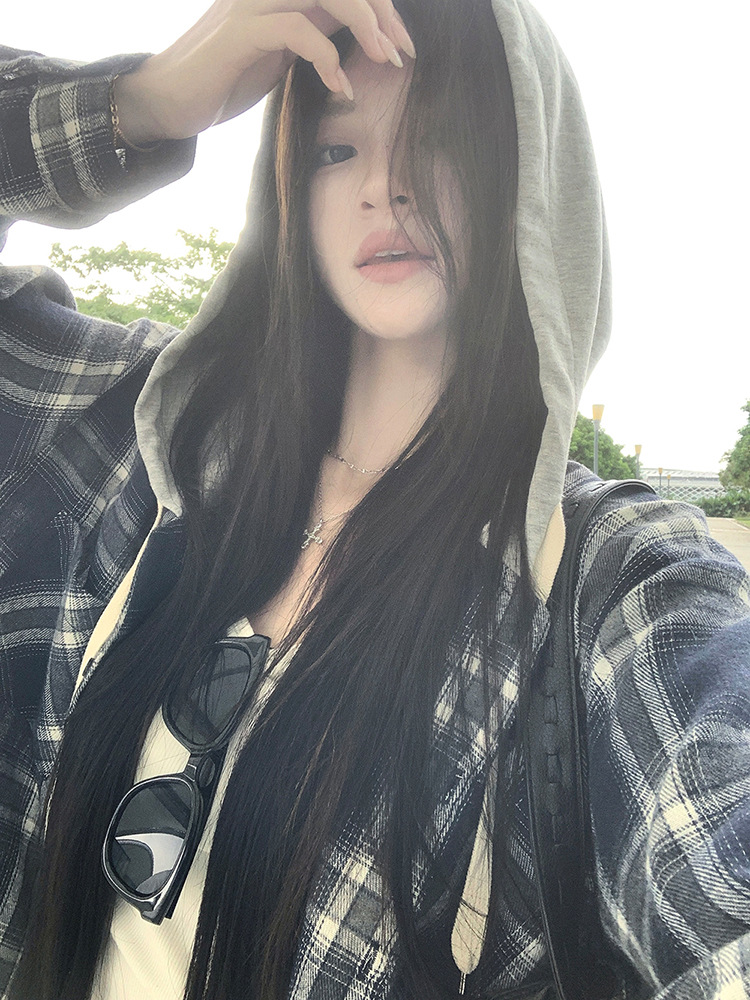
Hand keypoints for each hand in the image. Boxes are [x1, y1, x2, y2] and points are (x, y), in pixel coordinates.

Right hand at [114, 0, 415, 145]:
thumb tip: (359, 30)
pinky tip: (341, 87)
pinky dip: (327, 59)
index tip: (401, 45)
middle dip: (381, 13)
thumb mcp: (282, 53)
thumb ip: (314, 32)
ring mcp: (252, 4)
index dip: (379, 8)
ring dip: (365, 26)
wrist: (170, 101)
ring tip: (383, 61)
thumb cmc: (226, 78)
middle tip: (401, 53)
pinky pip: (298, 31)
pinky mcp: (241, 33)